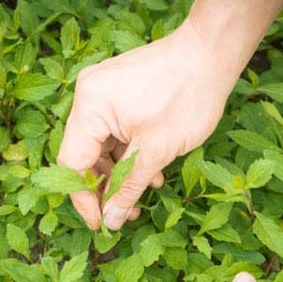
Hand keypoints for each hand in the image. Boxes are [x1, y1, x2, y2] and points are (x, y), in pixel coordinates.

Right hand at [57, 21, 234, 230]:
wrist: (209, 56)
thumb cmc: (186, 99)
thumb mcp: (156, 151)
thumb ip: (128, 186)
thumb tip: (111, 219)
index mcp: (90, 107)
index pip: (73, 162)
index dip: (84, 198)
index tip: (100, 225)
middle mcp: (89, 96)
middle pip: (85, 154)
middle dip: (106, 188)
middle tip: (125, 215)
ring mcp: (104, 92)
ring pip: (103, 145)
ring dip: (121, 173)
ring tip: (145, 194)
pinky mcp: (120, 93)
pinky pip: (116, 131)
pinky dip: (131, 154)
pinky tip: (153, 173)